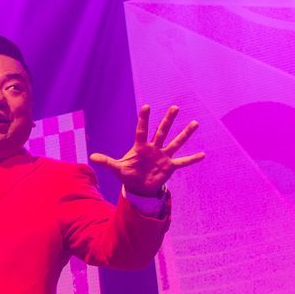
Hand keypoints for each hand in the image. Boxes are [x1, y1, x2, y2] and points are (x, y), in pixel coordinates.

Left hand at [89, 104, 206, 197]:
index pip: (141, 130)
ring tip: (195, 123)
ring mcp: (163, 156)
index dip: (143, 119)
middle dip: (168, 120)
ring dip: (185, 134)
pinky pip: (183, 162)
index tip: (146, 106)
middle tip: (175, 107)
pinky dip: (192, 159)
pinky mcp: (170, 166)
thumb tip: (91, 157)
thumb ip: (106, 162)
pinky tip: (203, 154)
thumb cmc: (128, 175)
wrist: (138, 187)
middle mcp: (154, 148)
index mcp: (140, 147)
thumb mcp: (117, 169)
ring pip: (175, 142)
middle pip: (162, 131)